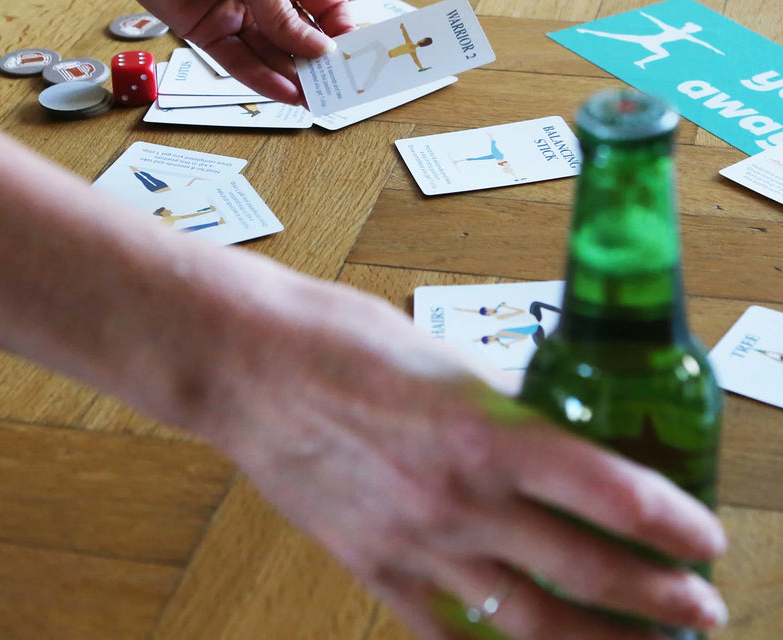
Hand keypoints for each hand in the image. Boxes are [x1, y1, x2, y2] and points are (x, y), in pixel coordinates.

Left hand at [84, 0, 354, 103]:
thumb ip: (285, 17)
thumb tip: (321, 50)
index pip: (324, 7)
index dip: (339, 31)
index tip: (352, 55)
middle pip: (298, 36)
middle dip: (316, 61)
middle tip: (335, 87)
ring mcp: (235, 14)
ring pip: (270, 54)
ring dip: (291, 76)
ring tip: (313, 98)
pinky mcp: (207, 32)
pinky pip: (239, 61)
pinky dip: (261, 77)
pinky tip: (284, 91)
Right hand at [211, 271, 728, 639]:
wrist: (245, 363)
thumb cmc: (332, 337)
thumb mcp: (434, 351)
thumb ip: (492, 401)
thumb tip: (536, 424)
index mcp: (483, 429)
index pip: (609, 490)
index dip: (671, 523)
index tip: (702, 538)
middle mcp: (460, 497)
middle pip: (585, 572)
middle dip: (657, 601)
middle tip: (699, 610)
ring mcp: (415, 543)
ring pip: (529, 622)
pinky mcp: (370, 565)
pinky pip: (445, 633)